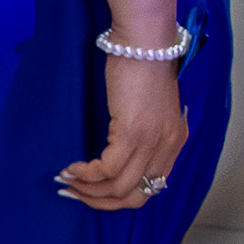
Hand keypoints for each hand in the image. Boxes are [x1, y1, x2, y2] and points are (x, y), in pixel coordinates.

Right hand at [59, 40, 191, 210]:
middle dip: (101, 201)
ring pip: (118, 187)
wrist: (145, 41)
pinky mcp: (132, 132)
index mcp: (175, 143)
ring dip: (88, 190)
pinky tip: (72, 168)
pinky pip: (106, 169)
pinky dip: (86, 174)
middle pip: (134, 197)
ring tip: (68, 182)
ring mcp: (151, 142)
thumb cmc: (145, 65)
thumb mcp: (153, 106)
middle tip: (76, 193)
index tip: (96, 192)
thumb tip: (124, 150)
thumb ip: (147, 131)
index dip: (120, 197)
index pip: (152, 189)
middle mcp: (167, 147)